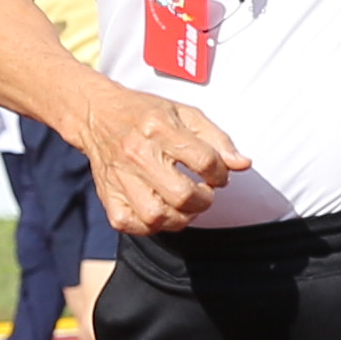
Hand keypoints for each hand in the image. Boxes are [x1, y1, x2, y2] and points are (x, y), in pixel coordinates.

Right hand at [81, 90, 243, 237]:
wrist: (97, 114)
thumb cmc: (146, 114)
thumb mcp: (185, 113)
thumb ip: (217, 139)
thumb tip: (243, 164)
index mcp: (161, 129)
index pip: (205, 162)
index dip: (221, 174)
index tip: (218, 175)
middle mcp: (138, 154)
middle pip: (182, 195)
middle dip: (204, 200)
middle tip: (203, 193)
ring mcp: (120, 177)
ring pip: (157, 216)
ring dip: (180, 217)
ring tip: (184, 206)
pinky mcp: (108, 195)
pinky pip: (131, 225)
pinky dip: (151, 226)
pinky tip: (160, 211)